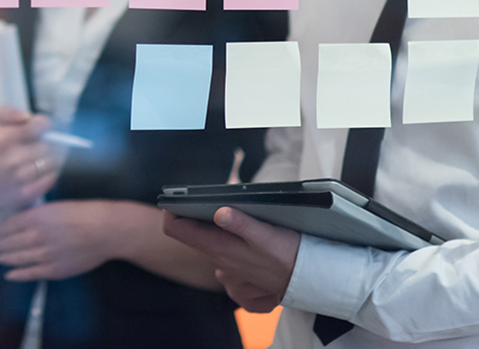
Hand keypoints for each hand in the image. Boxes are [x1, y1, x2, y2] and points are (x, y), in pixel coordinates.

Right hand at [0, 107, 59, 246]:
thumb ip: (6, 112)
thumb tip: (28, 116)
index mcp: (2, 140)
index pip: (38, 127)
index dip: (42, 124)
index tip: (40, 126)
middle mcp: (11, 161)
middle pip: (47, 146)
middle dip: (45, 142)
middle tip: (39, 143)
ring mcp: (19, 180)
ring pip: (50, 163)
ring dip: (48, 157)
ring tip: (38, 156)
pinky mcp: (24, 195)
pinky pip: (49, 180)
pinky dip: (50, 173)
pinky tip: (40, 169)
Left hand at [0, 200, 119, 280]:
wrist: (104, 231)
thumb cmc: (83, 213)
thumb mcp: (55, 205)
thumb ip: (37, 213)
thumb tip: (22, 217)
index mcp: (35, 217)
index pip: (9, 225)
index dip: (0, 230)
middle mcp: (35, 236)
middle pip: (10, 243)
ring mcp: (44, 255)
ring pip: (17, 258)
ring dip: (5, 258)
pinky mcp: (53, 270)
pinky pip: (30, 274)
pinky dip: (17, 275)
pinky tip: (9, 275)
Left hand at [161, 208, 299, 311]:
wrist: (307, 281)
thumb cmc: (288, 256)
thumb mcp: (266, 236)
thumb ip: (241, 224)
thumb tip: (218, 212)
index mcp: (218, 248)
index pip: (176, 229)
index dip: (171, 210)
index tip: (177, 197)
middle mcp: (217, 259)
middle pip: (188, 233)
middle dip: (189, 212)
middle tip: (202, 196)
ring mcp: (225, 265)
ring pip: (203, 240)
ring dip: (205, 224)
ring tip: (220, 207)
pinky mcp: (236, 268)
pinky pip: (217, 250)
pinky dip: (219, 236)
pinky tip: (234, 227)